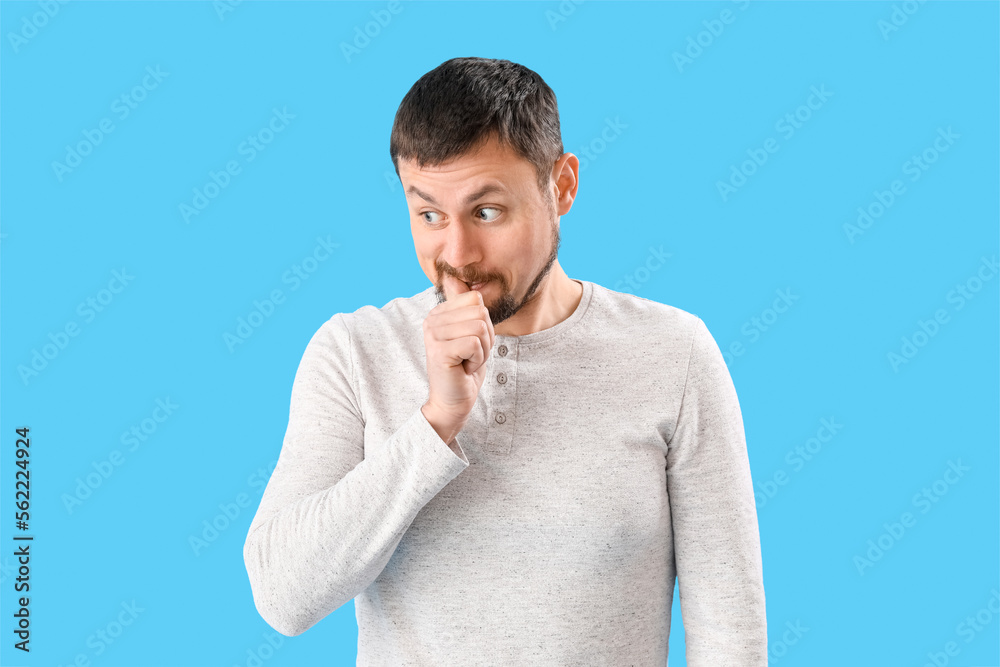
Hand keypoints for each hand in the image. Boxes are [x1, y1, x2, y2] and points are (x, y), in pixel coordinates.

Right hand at [421, 273, 494, 441]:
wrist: (452, 402)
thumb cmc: (464, 369)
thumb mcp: (470, 335)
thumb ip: (467, 310)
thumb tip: (462, 282)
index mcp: (439, 312)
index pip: (476, 300)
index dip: (484, 324)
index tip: (471, 343)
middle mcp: (432, 319)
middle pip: (480, 313)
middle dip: (485, 338)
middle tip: (470, 355)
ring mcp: (433, 334)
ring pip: (480, 328)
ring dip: (482, 350)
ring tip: (467, 362)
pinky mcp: (439, 350)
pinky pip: (475, 344)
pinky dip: (477, 360)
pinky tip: (464, 369)